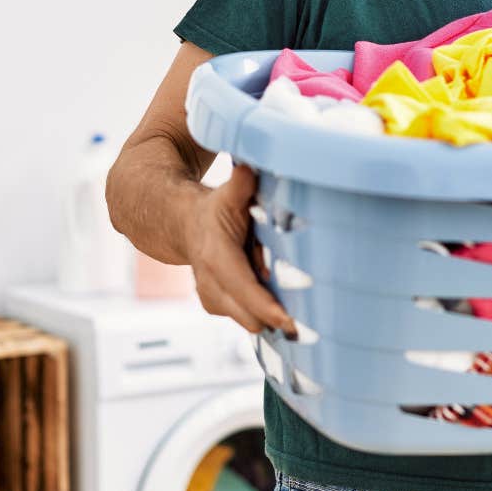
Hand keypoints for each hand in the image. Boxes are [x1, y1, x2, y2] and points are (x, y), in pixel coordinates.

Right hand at [186, 163, 291, 333]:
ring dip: (269, 309)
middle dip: (276, 316)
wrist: (185, 224)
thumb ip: (240, 184)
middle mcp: (210, 284)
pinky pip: (248, 318)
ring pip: (250, 321)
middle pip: (250, 316)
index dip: (266, 307)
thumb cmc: (215, 209)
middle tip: (306, 309)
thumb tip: (248, 170)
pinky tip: (268, 287)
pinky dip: (262, 310)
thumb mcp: (229, 193)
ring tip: (278, 282)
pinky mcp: (218, 308)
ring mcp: (212, 299)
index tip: (289, 320)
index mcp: (217, 257)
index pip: (243, 288)